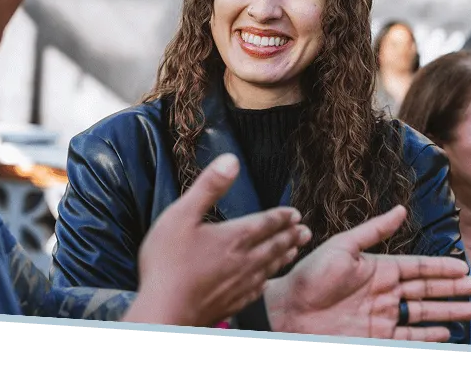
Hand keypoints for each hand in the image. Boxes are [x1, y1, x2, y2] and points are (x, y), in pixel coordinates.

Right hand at [128, 153, 307, 327]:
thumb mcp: (182, 214)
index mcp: (233, 238)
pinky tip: (266, 281)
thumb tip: (231, 159)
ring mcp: (239, 285)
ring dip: (284, 257)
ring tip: (294, 251)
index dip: (281, 217)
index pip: (265, 224)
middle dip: (290, 236)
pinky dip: (267, 281)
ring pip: (268, 268)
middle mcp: (242, 261)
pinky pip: (257, 289)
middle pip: (273, 246)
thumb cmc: (168, 262)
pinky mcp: (232, 303)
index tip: (295, 213)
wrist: (165, 311)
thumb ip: (209, 186)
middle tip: (305, 231)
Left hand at [264, 206, 470, 340]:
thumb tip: (401, 209)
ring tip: (469, 311)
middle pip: (425, 291)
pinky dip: (429, 336)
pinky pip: (410, 338)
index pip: (417, 268)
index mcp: (377, 268)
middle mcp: (383, 292)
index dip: (440, 269)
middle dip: (450, 290)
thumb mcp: (343, 247)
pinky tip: (445, 334)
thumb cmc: (310, 275)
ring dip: (446, 312)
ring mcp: (382, 316)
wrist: (289, 311)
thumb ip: (374, 231)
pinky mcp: (377, 338)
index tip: (462, 268)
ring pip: (422, 314)